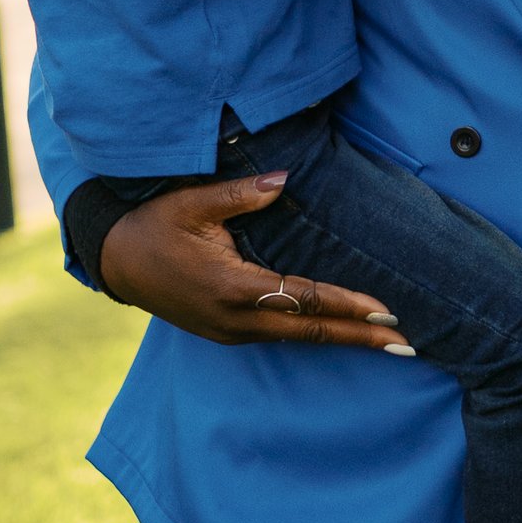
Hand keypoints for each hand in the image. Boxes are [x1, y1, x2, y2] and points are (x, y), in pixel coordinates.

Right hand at [97, 174, 411, 351]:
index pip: (305, 298)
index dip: (349, 306)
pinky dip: (316, 335)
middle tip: (407, 341)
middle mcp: (235, 318)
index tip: (387, 311)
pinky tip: (342, 333)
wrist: (114, 260)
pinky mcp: (226, 333)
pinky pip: (280, 336)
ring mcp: (229, 331)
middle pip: (310, 330)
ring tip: (386, 342)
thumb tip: (284, 180)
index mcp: (232, 287)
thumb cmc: (155, 225)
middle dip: (361, 336)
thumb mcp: (193, 203)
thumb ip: (240, 194)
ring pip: (297, 338)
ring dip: (343, 339)